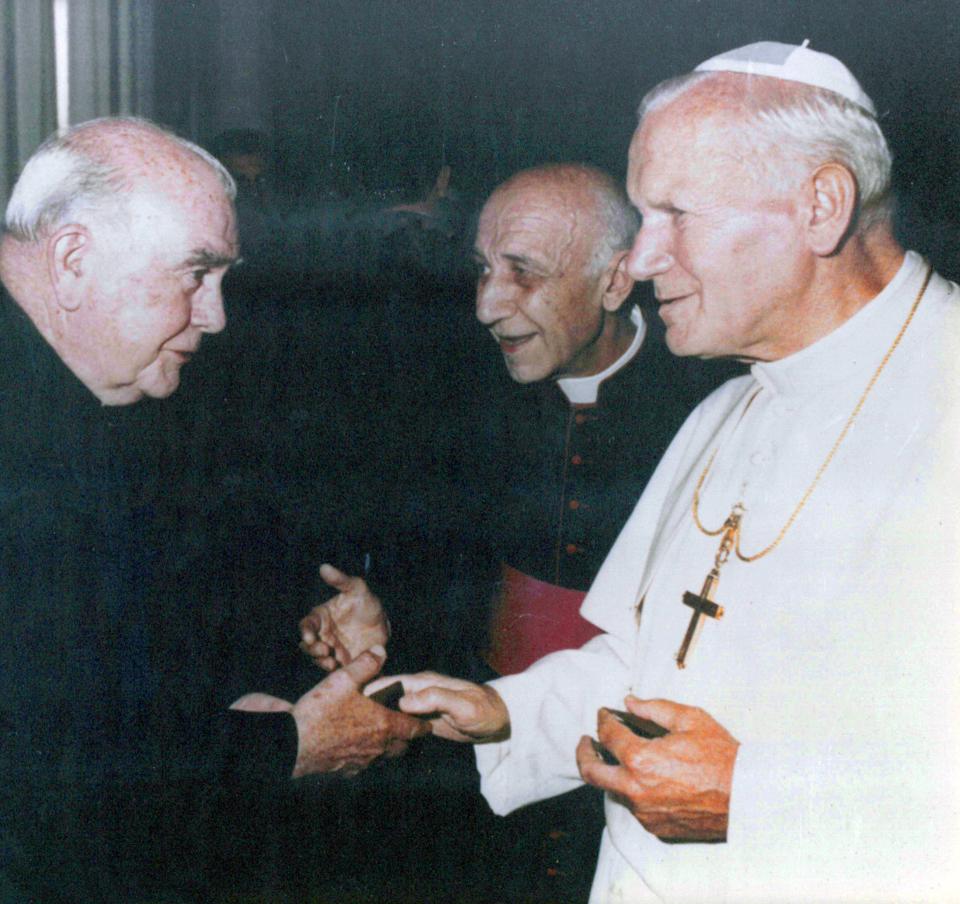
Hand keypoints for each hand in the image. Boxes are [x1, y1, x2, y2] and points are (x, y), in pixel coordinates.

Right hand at [231, 645, 429, 777]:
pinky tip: (357, 747)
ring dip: (386, 748)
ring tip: (382, 736)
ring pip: (383, 758)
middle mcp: (377, 748)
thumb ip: (366, 664)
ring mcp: (361, 762)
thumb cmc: (320, 711)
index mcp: (383, 725)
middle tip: (405, 728)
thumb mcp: (343, 679)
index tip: (427, 723)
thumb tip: (381, 650)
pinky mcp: (345, 771)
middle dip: (405, 738)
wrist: (291, 745)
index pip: (413, 729)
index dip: (422, 725)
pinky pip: (363, 765)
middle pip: (401, 747)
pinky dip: (366, 757)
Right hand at [299, 563, 389, 669]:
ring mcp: (330, 649)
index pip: (306, 625)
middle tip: (324, 650)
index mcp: (321, 617)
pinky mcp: (341, 662)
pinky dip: (333, 670)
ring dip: (320, 661)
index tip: (310, 636)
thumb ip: (341, 580)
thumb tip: (324, 567)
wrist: (384, 624)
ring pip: (317, 659)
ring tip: (331, 660)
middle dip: (311, 649)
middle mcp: (322, 634)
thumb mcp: (357, 588)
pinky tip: (339, 667)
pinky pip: (332, 669)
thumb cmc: (367, 603)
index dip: (305, 631)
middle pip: (307, 645)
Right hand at [365, 672, 508, 742]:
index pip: (392, 683)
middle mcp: (419, 692)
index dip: (372, 688)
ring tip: (357, 733)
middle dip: (369, 705)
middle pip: (388, 697)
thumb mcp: (461, 704)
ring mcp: (420, 707)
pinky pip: (401, 723)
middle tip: (347, 720)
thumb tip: (404, 701)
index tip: (351, 698)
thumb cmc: (483, 710)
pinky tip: (377, 741)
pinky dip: (389, 729)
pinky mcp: (422, 721)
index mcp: (425, 683)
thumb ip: (435, 699)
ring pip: (392, 711)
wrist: (498, 721)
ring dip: (377, 719)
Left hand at [576, 697, 738, 841]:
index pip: (608, 735)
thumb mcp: (689, 719)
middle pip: (592, 772)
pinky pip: (635, 806)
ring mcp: (644, 812)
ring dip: (611, 772)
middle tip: (586, 741)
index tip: (605, 714)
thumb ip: (654, 707)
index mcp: (640, 759)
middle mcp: (636, 789)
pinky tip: (643, 777)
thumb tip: (630, 702)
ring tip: (615, 757)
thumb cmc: (721, 756)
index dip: (603, 720)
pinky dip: (633, 790)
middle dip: (584, 753)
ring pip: (614, 790)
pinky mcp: (656, 827)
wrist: (747, 797)